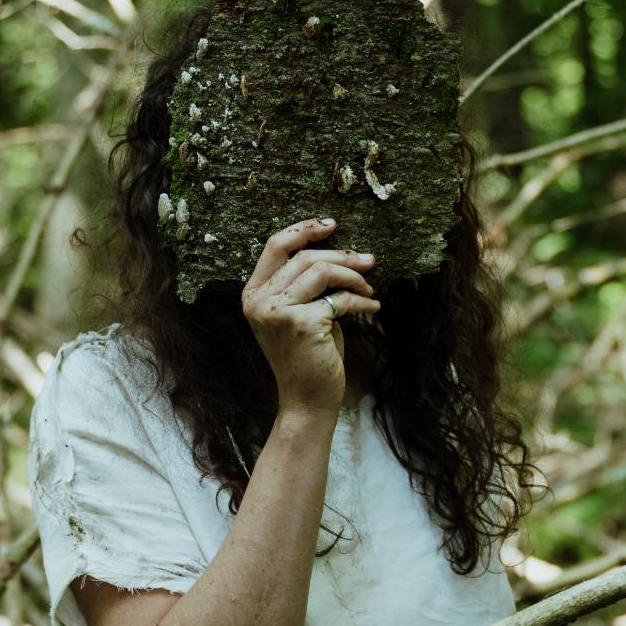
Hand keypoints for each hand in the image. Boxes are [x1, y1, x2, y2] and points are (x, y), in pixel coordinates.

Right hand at [242, 217, 379, 414]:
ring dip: (353, 276)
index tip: (333, 225)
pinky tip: (373, 307)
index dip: (305, 229)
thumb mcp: (298, 313)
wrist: (307, 399)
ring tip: (370, 288)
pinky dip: (361, 301)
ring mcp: (277, 311)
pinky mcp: (301, 323)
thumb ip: (304, 284)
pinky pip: (339, 298)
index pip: (275, 246)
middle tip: (369, 261)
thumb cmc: (308, 356)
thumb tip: (340, 251)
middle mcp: (258, 301)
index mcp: (252, 294)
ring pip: (321, 271)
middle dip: (343, 256)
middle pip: (304, 256)